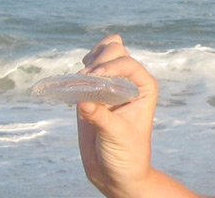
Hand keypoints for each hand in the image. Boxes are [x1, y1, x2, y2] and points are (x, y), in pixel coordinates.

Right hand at [77, 34, 157, 196]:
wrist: (114, 170)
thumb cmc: (127, 155)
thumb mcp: (117, 136)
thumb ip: (100, 117)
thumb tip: (82, 101)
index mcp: (143, 88)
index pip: (128, 63)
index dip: (112, 65)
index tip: (95, 77)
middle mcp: (127, 82)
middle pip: (115, 50)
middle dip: (100, 59)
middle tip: (88, 77)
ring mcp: (109, 85)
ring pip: (102, 54)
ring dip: (91, 59)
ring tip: (83, 77)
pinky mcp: (93, 93)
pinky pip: (88, 70)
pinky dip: (82, 69)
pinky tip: (78, 80)